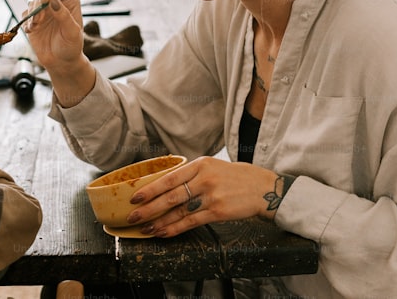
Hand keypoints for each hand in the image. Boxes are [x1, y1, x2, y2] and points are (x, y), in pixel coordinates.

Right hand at [24, 0, 95, 105]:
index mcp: (69, 1)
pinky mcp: (33, 21)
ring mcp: (44, 12)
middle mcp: (56, 3)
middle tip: (38, 20)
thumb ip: (64, 16)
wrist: (61, 62)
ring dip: (32, 15)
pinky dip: (27, 23)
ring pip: (32, 3)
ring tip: (36, 27)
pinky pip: (25, 16)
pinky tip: (32, 31)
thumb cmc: (71, 47)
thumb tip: (53, 1)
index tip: (45, 0)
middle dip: (38, 6)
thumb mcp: (72, 32)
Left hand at [125, 157, 289, 237]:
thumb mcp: (213, 166)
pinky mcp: (217, 212)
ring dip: (159, 221)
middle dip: (149, 207)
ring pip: (178, 211)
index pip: (169, 177)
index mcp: (200, 164)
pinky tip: (164, 232)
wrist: (263, 188)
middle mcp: (204, 179)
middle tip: (133, 215)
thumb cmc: (235, 177)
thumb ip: (191, 173)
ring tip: (145, 228)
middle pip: (170, 195)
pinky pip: (191, 222)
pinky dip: (174, 228)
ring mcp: (211, 196)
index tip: (135, 196)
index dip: (150, 188)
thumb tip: (165, 183)